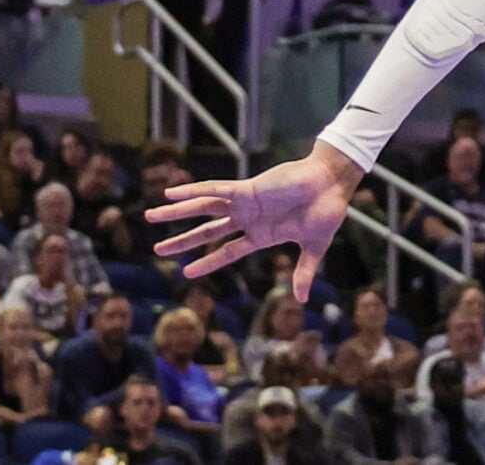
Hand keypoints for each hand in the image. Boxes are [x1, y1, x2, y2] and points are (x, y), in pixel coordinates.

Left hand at [145, 144, 362, 295]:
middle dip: (181, 241)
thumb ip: (305, 271)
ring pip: (203, 208)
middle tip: (156, 250)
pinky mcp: (248, 188)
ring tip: (151, 215)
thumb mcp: (314, 246)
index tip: (185, 273)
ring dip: (177, 213)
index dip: (206, 263)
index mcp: (262, 235)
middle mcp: (248, 219)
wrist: (333, 183)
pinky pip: (215, 189)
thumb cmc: (327, 211)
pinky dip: (193, 190)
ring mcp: (246, 203)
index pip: (227, 252)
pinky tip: (172, 193)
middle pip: (207, 232)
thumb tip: (302, 300)